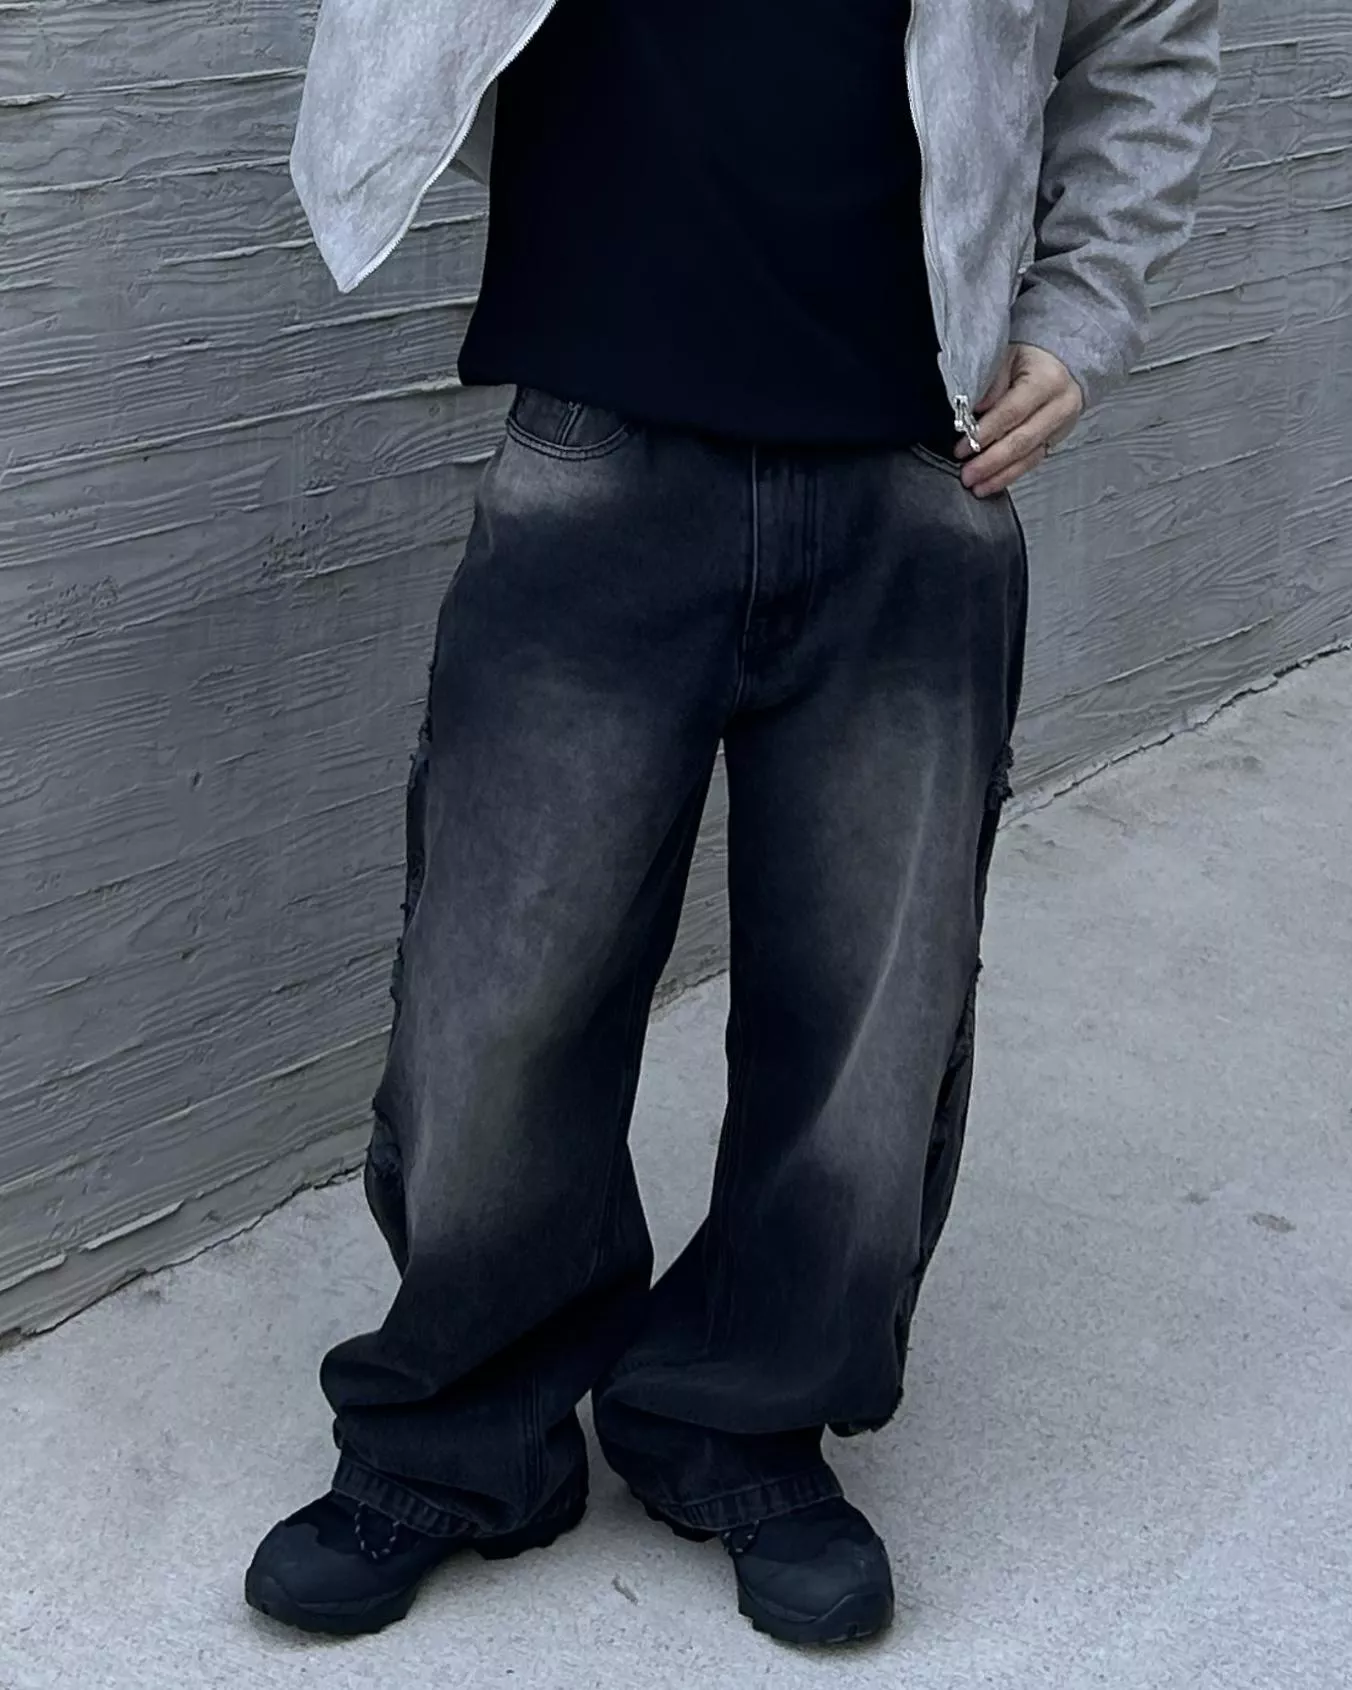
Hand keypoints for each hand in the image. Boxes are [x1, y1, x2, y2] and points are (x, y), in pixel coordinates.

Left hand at [955, 344, 1083, 497]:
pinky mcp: (1056, 439)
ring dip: (1000, 475)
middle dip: (991, 461)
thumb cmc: (1029, 357)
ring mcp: (1061, 426)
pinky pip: (1033, 461)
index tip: (962, 448)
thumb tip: (973, 410)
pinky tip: (992, 483)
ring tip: (977, 486)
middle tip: (967, 475)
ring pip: (1029, 456)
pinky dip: (1011, 474)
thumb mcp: (1008, 355)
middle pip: (1022, 440)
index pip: (1012, 412)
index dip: (986, 432)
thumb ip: (991, 381)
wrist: (1063, 361)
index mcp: (1047, 380)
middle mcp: (1060, 406)